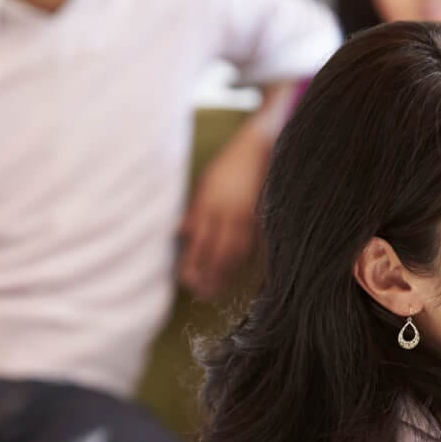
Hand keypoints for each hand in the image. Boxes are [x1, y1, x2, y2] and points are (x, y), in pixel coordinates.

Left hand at [178, 126, 270, 299]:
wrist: (260, 146)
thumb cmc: (228, 165)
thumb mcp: (204, 184)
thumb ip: (193, 212)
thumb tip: (178, 233)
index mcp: (208, 204)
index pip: (197, 243)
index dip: (191, 264)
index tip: (185, 281)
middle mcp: (226, 213)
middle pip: (216, 253)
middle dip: (209, 276)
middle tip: (202, 295)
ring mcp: (246, 216)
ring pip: (235, 253)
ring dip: (226, 274)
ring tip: (218, 290)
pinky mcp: (262, 217)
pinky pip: (252, 245)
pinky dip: (244, 262)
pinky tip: (238, 273)